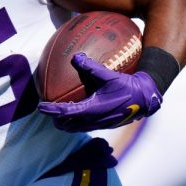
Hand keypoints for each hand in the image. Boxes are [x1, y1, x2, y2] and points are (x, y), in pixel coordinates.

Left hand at [37, 52, 161, 131]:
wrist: (145, 100)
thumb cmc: (128, 87)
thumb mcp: (109, 75)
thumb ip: (92, 67)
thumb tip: (76, 56)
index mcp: (92, 110)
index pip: (65, 112)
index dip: (51, 110)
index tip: (40, 106)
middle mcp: (94, 120)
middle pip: (67, 125)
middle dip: (56, 119)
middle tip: (48, 108)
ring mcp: (99, 124)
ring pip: (76, 128)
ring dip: (66, 122)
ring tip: (60, 112)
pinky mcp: (104, 124)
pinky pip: (84, 126)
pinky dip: (76, 121)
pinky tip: (79, 109)